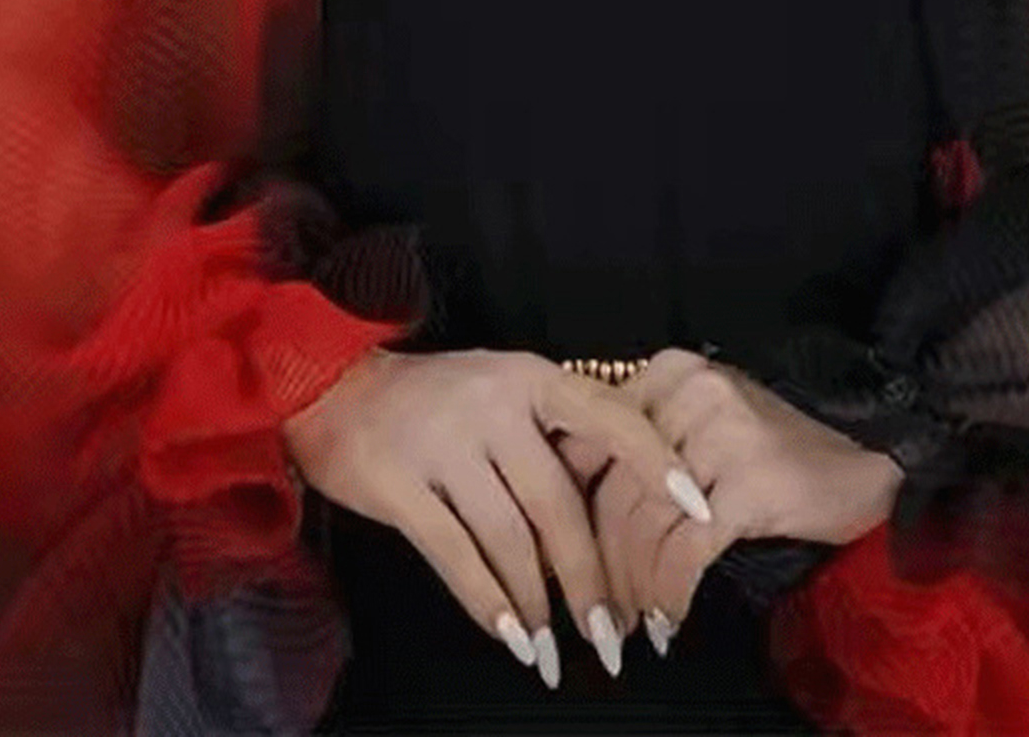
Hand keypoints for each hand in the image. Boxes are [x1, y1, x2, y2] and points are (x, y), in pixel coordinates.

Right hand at [282, 348, 713, 688]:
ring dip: (537, 603)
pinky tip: (509, 636)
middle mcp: (494, 403)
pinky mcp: (398, 482)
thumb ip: (551, 434)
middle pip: (559, 503)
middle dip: (591, 578)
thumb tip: (617, 503)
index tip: (697, 512)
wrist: (330, 385)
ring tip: (553, 651)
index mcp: (530, 377)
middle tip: (615, 635)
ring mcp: (444, 442)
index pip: (610, 417)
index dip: (656, 463)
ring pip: (510, 537)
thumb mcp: (500, 390)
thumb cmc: (432, 398)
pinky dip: (486, 602)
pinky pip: (454, 554)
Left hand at [557, 348, 904, 647]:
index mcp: (671, 370)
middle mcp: (693, 391)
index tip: (568, 556)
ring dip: (636, 585)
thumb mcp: (702, 424)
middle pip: (616, 489)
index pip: (595, 443)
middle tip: (602, 606)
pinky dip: (671, 592)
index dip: (573, 509)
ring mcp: (725, 435)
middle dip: (603, 560)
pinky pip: (688, 551)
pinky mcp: (752, 483)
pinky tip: (670, 617)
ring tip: (635, 619)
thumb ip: (642, 445)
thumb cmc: (777, 451)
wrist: (868, 459)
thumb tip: (568, 502)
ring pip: (647, 524)